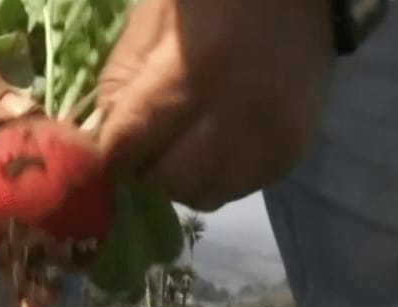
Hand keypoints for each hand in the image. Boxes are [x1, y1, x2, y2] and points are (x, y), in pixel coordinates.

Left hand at [95, 0, 334, 210]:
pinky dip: (215, 177)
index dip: (111, 149)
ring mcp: (271, 139)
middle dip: (144, 168)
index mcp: (197, 71)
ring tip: (179, 148)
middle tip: (144, 146)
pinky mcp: (292, 152)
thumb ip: (121, 81)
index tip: (111, 139)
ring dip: (180, 180)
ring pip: (202, 196)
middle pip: (166, 180)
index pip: (129, 145)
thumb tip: (105, 139)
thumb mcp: (154, 18)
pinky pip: (236, 191)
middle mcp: (240, 115)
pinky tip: (214, 146)